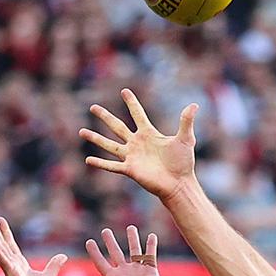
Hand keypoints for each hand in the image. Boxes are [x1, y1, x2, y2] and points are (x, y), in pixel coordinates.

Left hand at [71, 225, 163, 275]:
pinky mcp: (150, 271)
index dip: (94, 252)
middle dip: (110, 242)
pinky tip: (151, 235)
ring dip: (132, 239)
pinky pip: (150, 255)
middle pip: (116, 253)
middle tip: (105, 230)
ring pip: (134, 250)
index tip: (89, 241)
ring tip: (130, 227)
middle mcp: (124, 272)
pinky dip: (151, 245)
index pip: (100, 261)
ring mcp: (137, 271)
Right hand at [80, 89, 197, 200]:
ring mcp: (132, 156)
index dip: (132, 103)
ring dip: (95, 138)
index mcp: (149, 134)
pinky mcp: (130, 169)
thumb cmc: (183, 163)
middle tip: (93, 106)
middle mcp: (137, 143)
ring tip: (81, 131)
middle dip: (105, 116)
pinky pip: (112, 166)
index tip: (124, 91)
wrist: (179, 184)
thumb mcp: (186, 139)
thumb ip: (186, 121)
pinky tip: (88, 160)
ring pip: (109, 145)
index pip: (138, 114)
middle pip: (117, 126)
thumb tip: (195, 104)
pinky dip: (100, 163)